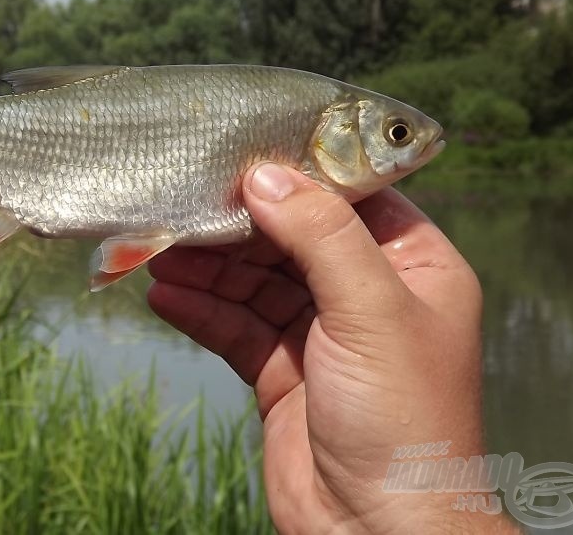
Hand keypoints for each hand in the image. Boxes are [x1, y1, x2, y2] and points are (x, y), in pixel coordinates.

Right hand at [149, 163, 513, 533]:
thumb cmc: (404, 421)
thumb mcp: (371, 310)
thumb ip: (319, 235)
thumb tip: (264, 175)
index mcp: (415, 266)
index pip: (352, 199)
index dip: (300, 175)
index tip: (243, 153)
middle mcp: (368, 294)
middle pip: (292, 238)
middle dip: (238, 225)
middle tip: (183, 205)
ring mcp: (322, 335)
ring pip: (256, 281)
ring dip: (209, 267)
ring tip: (158, 252)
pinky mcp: (283, 373)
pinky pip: (236, 327)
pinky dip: (201, 310)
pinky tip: (164, 296)